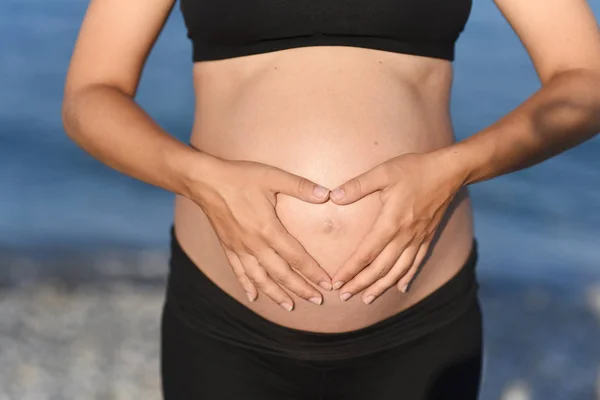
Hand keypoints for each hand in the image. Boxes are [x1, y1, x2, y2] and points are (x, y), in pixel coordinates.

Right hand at [189, 157, 332, 310]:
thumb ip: (300, 186)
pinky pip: (238, 272)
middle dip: (300, 289)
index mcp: (268, 229)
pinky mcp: (228, 247)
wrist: (205, 181)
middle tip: (317, 300)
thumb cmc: (240, 177)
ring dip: (276, 294)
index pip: (296, 257)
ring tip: (289, 307)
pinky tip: (254, 297)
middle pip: (281, 274)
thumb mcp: (273, 176)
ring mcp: (239, 248)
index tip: (327, 284)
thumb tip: (327, 194)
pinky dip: (247, 286)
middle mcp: (254, 244)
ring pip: (260, 279)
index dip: (313, 272)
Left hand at [329, 152, 463, 303]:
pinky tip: (400, 288)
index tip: (337, 282)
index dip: (350, 269)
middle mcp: (405, 236)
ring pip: (398, 270)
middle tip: (345, 296)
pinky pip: (416, 263)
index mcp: (391, 222)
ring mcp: (418, 238)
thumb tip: (333, 196)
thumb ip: (358, 185)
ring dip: (381, 286)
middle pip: (380, 267)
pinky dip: (407, 277)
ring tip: (367, 299)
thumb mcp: (383, 172)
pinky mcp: (427, 237)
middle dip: (361, 284)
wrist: (449, 171)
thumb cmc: (414, 169)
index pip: (366, 253)